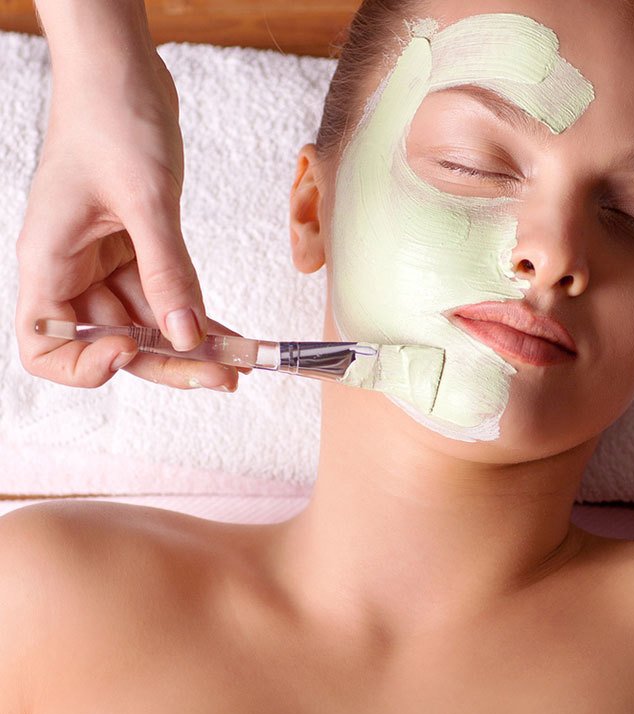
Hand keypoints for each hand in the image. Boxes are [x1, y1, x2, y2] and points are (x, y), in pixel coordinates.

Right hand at [15, 48, 242, 391]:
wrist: (122, 70)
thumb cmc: (113, 117)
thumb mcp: (145, 198)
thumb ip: (166, 270)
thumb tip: (187, 334)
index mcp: (49, 260)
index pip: (45, 345)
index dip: (85, 364)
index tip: (131, 350)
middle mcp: (72, 268)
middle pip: (112, 342)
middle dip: (167, 363)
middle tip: (223, 377)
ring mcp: (105, 260)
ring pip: (147, 324)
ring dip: (193, 345)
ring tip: (242, 364)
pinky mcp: (137, 246)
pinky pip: (167, 295)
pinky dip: (199, 316)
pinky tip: (234, 337)